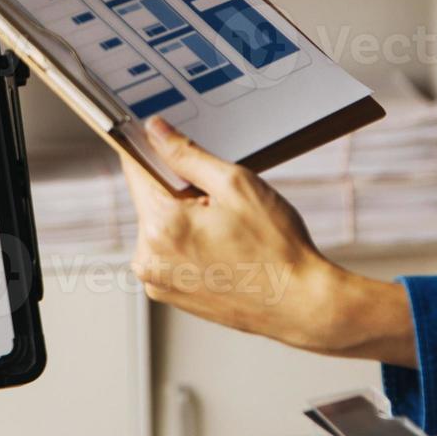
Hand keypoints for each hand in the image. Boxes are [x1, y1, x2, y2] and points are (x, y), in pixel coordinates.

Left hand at [124, 117, 417, 367]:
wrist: (299, 303)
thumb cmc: (277, 248)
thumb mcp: (236, 184)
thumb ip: (187, 154)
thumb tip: (155, 131)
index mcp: (161, 226)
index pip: (137, 169)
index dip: (153, 150)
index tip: (167, 142)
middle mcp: (148, 258)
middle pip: (150, 199)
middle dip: (180, 191)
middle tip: (221, 202)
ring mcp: (156, 280)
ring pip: (160, 226)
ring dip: (184, 218)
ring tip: (226, 230)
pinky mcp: (167, 293)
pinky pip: (168, 252)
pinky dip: (187, 242)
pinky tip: (221, 248)